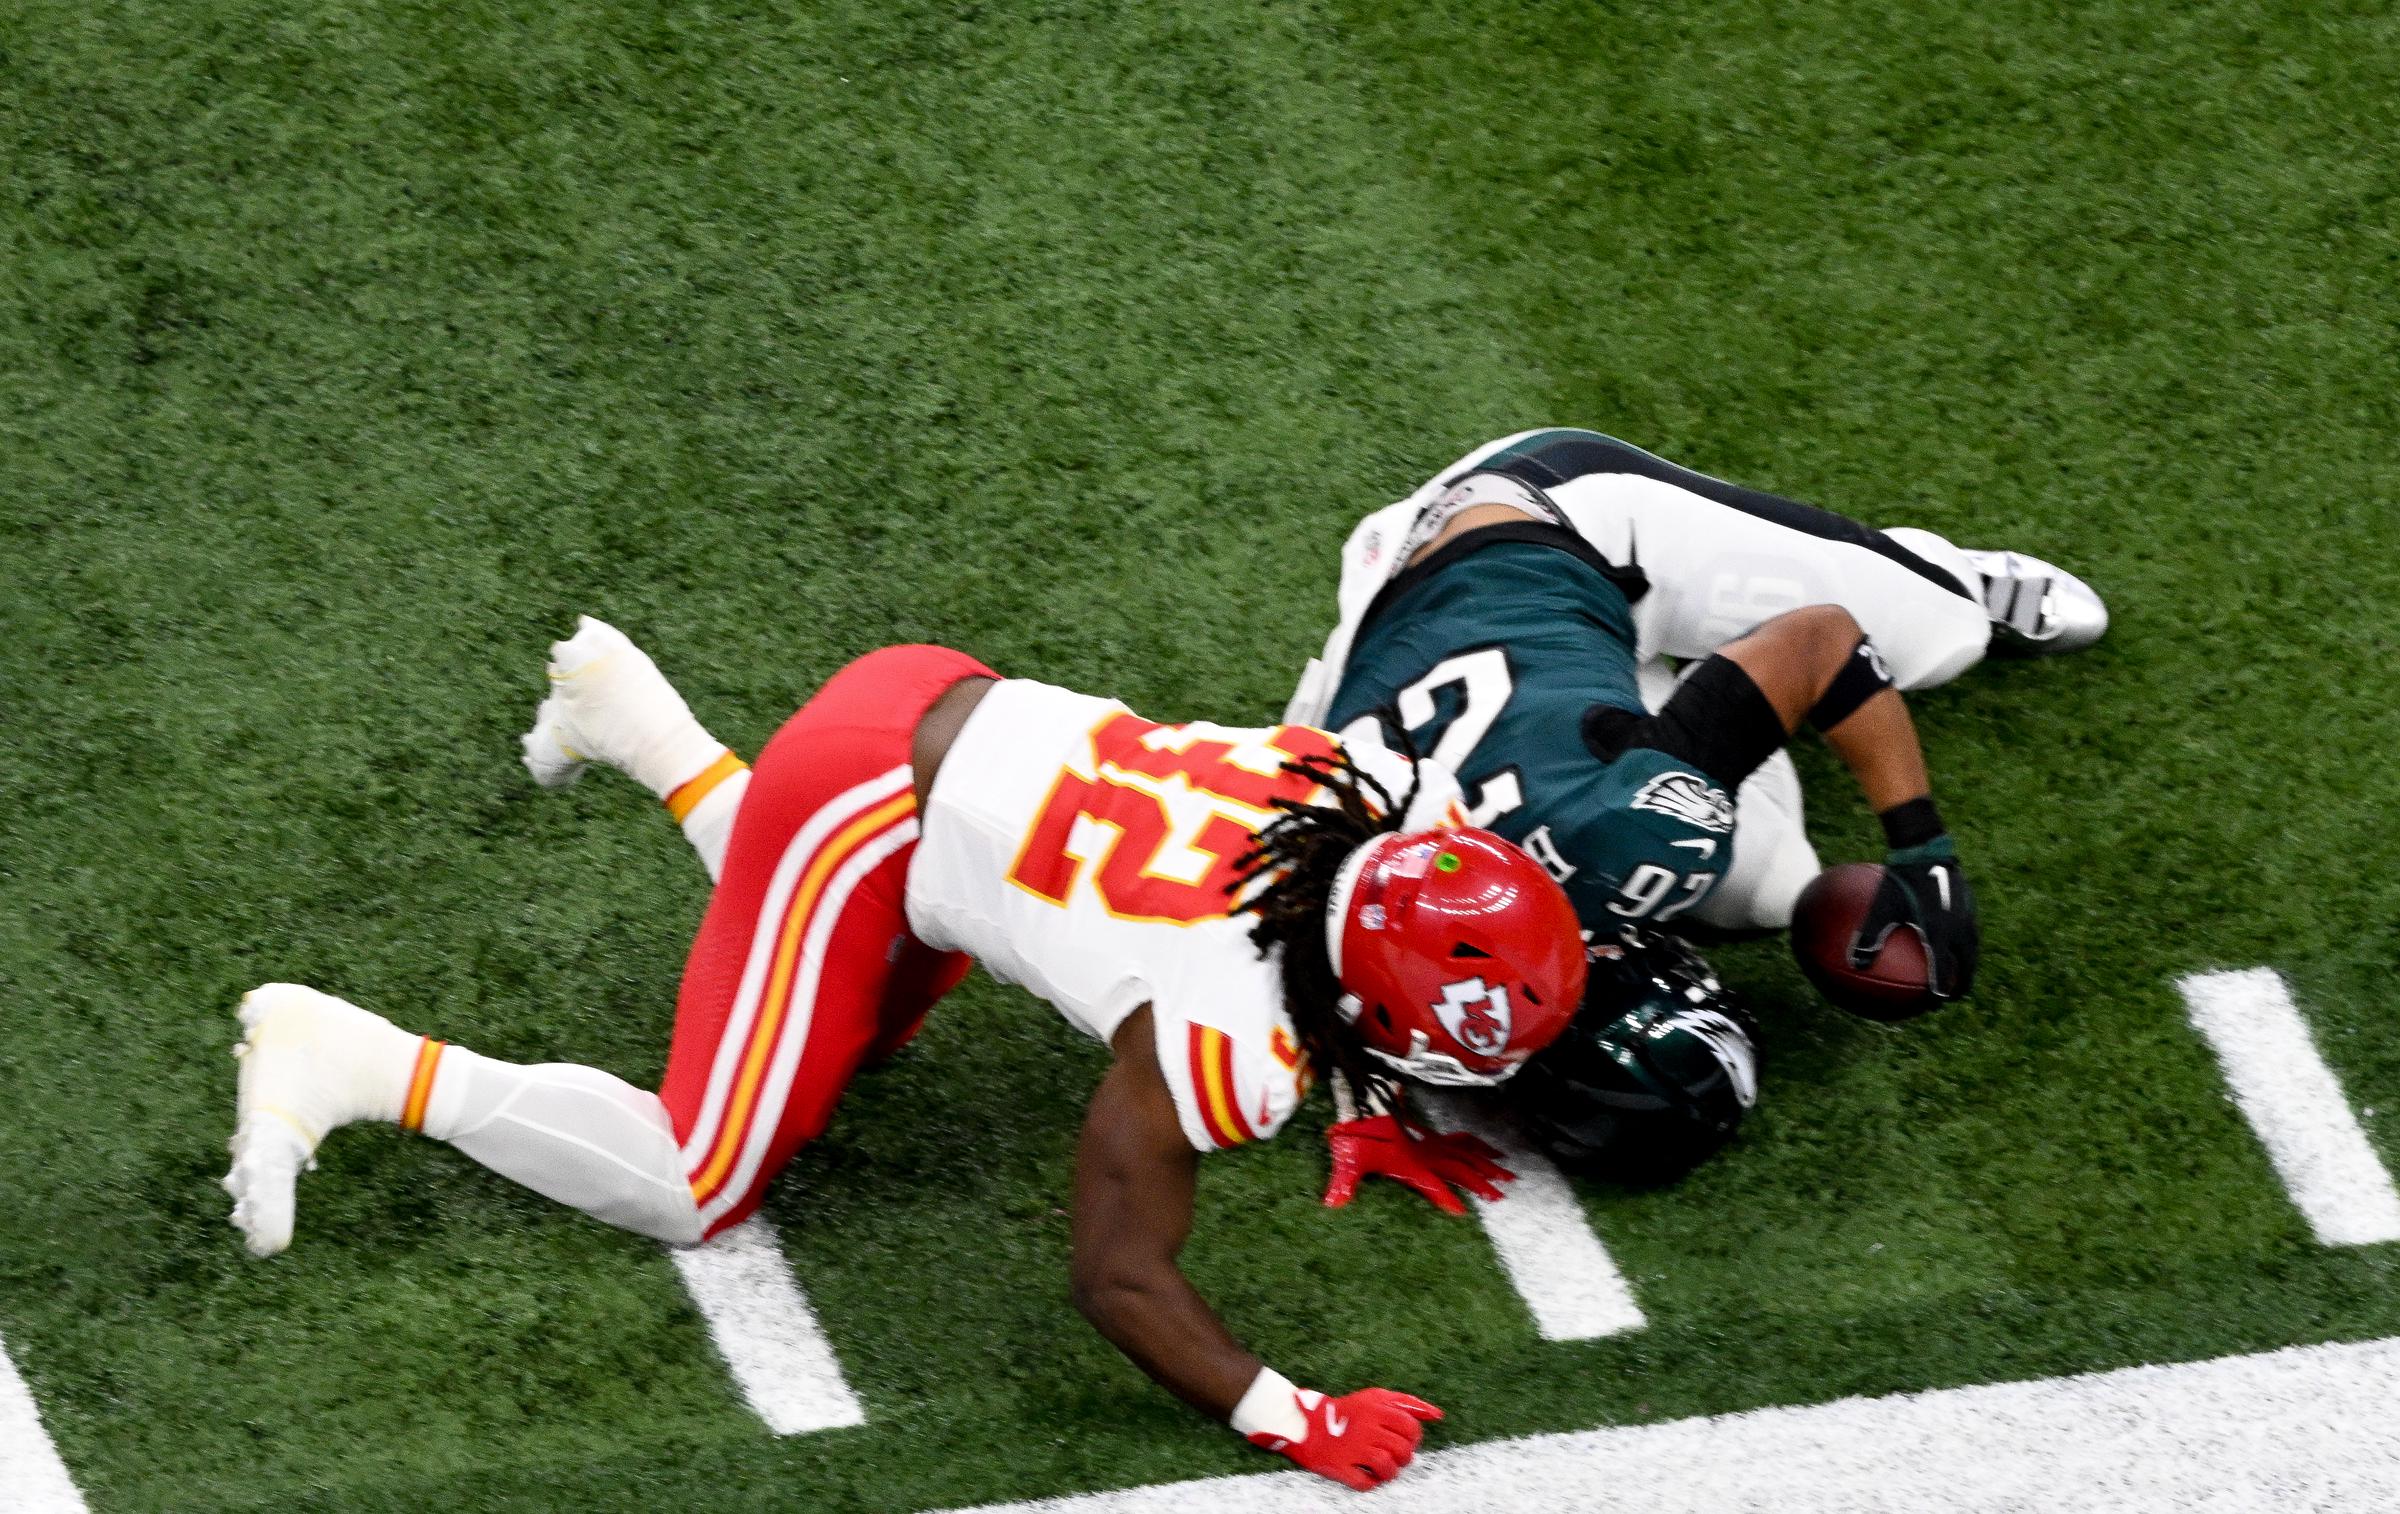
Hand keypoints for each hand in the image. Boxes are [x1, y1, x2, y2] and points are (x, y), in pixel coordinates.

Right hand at [1247, 1386, 1443, 1490]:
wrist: (1306, 1424)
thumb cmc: (1349, 1412)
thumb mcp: (1376, 1398)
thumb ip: (1408, 1404)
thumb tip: (1438, 1415)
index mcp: (1375, 1408)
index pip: (1411, 1428)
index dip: (1413, 1439)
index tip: (1403, 1440)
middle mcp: (1365, 1427)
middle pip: (1402, 1451)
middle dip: (1402, 1458)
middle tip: (1391, 1454)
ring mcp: (1352, 1448)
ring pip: (1388, 1469)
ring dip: (1388, 1473)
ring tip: (1380, 1467)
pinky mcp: (1339, 1466)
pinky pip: (1365, 1484)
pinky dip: (1369, 1483)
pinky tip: (1364, 1474)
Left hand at [1324, 1114, 1512, 1214]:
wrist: (1357, 1094)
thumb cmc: (1353, 1129)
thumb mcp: (1346, 1156)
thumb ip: (1342, 1181)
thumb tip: (1332, 1203)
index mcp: (1408, 1162)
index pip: (1432, 1184)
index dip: (1446, 1198)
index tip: (1463, 1213)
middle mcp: (1423, 1152)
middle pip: (1459, 1167)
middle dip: (1481, 1180)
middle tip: (1503, 1192)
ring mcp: (1427, 1142)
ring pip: (1464, 1152)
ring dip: (1484, 1161)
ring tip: (1506, 1170)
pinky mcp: (1426, 1134)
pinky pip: (1457, 1139)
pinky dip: (1472, 1143)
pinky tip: (1483, 1147)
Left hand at [1853, 840, 1979, 998]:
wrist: (1926, 847)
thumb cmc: (1900, 877)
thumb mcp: (1881, 907)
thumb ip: (1870, 936)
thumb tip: (1855, 963)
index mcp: (1940, 932)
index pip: (1944, 971)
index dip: (1940, 991)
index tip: (1934, 1004)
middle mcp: (1960, 928)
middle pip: (1966, 965)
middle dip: (1961, 984)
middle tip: (1951, 997)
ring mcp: (1968, 916)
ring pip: (1970, 949)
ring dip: (1964, 965)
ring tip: (1956, 976)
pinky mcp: (1968, 904)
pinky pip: (1967, 931)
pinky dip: (1961, 945)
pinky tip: (1948, 942)